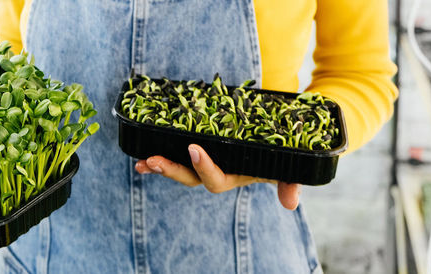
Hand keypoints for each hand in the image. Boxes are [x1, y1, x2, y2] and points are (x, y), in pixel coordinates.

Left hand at [134, 144, 300, 209]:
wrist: (271, 130)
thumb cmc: (276, 149)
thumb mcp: (284, 164)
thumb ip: (288, 181)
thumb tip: (291, 202)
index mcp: (232, 176)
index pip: (214, 180)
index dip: (204, 167)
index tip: (194, 150)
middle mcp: (214, 171)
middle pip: (188, 178)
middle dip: (170, 170)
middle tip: (152, 161)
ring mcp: (201, 161)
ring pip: (177, 168)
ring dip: (158, 166)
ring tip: (141, 163)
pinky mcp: (193, 146)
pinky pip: (172, 152)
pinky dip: (157, 151)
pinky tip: (139, 152)